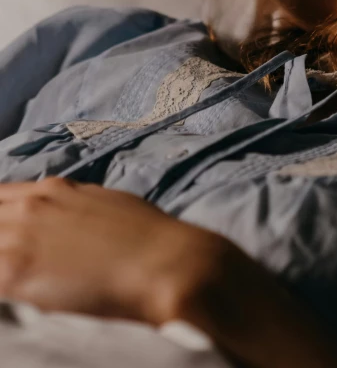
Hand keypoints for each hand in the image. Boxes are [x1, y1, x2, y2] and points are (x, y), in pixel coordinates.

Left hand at [0, 178, 336, 367]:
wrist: (168, 265)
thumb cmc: (147, 238)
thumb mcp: (104, 205)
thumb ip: (69, 207)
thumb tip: (55, 220)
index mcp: (51, 191)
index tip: (6, 235)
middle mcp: (29, 208)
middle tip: (15, 261)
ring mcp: (19, 239)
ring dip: (0, 256)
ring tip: (22, 277)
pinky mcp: (15, 274)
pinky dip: (1, 289)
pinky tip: (15, 297)